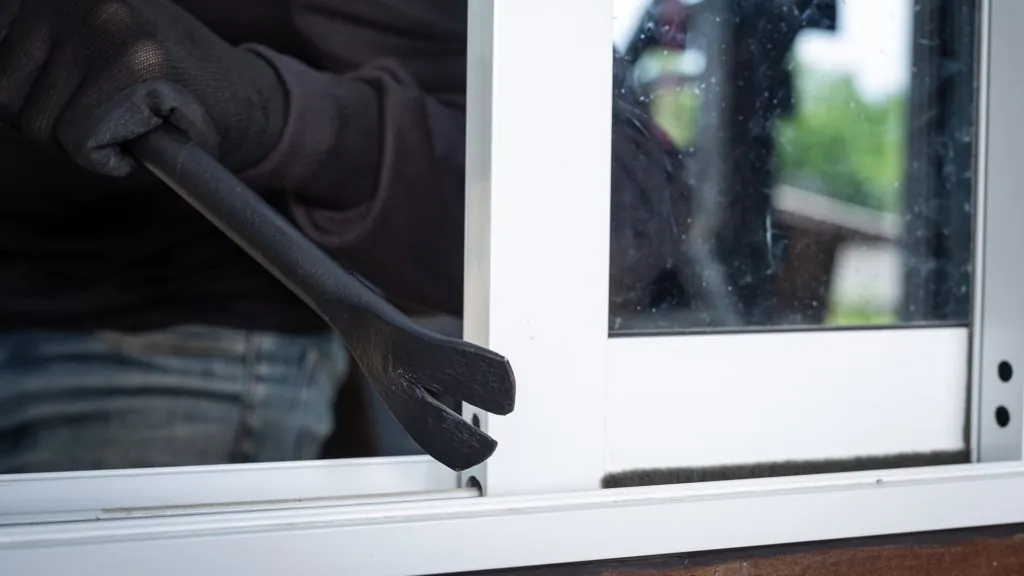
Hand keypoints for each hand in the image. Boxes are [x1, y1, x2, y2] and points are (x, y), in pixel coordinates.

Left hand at [0, 0, 286, 175]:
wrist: (246, 99)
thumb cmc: (162, 87)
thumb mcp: (92, 47)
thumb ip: (40, 53)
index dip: (29, 98)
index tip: (75, 97)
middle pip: (7, 97)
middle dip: (51, 123)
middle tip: (107, 115)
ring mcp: (109, 28)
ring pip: (40, 124)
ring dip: (79, 142)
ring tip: (127, 119)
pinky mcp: (138, 67)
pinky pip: (82, 141)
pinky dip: (106, 158)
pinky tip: (144, 134)